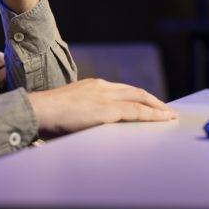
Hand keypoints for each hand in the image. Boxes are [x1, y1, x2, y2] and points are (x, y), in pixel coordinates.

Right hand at [27, 78, 177, 137]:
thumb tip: (88, 122)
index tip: (148, 103)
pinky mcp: (107, 110)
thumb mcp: (70, 108)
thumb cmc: (48, 114)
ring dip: (156, 108)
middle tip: (165, 109)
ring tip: (168, 115)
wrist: (39, 110)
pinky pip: (136, 112)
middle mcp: (102, 87)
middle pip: (135, 92)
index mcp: (93, 85)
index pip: (122, 89)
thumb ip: (83, 112)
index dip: (137, 97)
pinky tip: (162, 119)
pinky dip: (152, 115)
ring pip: (140, 100)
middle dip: (152, 101)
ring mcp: (105, 97)